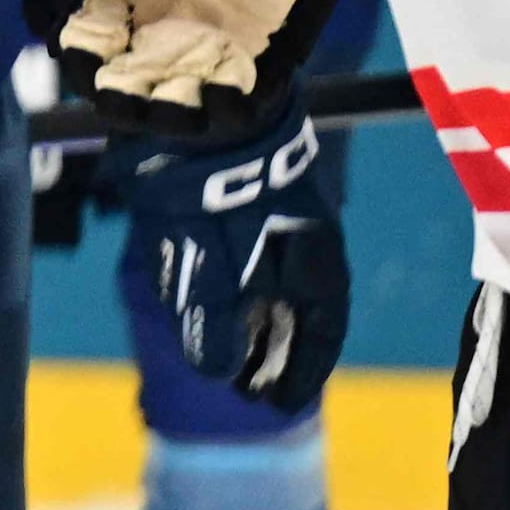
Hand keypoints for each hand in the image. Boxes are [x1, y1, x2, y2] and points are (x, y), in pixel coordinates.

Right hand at [36, 0, 358, 138]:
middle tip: (126, 92)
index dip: (77, 51)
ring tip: (176, 101)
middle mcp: (158, 20)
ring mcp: (208, 39)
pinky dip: (226, 110)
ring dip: (167, 116)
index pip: (82, 36)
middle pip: (121, 84)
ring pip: (173, 103)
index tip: (87, 47)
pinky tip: (225, 93)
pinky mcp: (259, 49)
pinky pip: (236, 100)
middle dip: (117, 98)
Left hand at [120, 116, 349, 412]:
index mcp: (314, 258)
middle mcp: (298, 239)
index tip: (277, 406)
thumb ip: (215, 326)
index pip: (323, 330)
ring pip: (258, 282)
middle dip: (266, 352)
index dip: (301, 373)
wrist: (189, 103)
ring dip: (237, 319)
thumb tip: (218, 370)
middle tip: (241, 387)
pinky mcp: (230, 195)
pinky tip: (186, 297)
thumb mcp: (213, 270)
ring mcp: (266, 215)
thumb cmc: (215, 192)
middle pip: (290, 310)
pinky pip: (232, 253)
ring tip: (209, 346)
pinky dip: (215, 283)